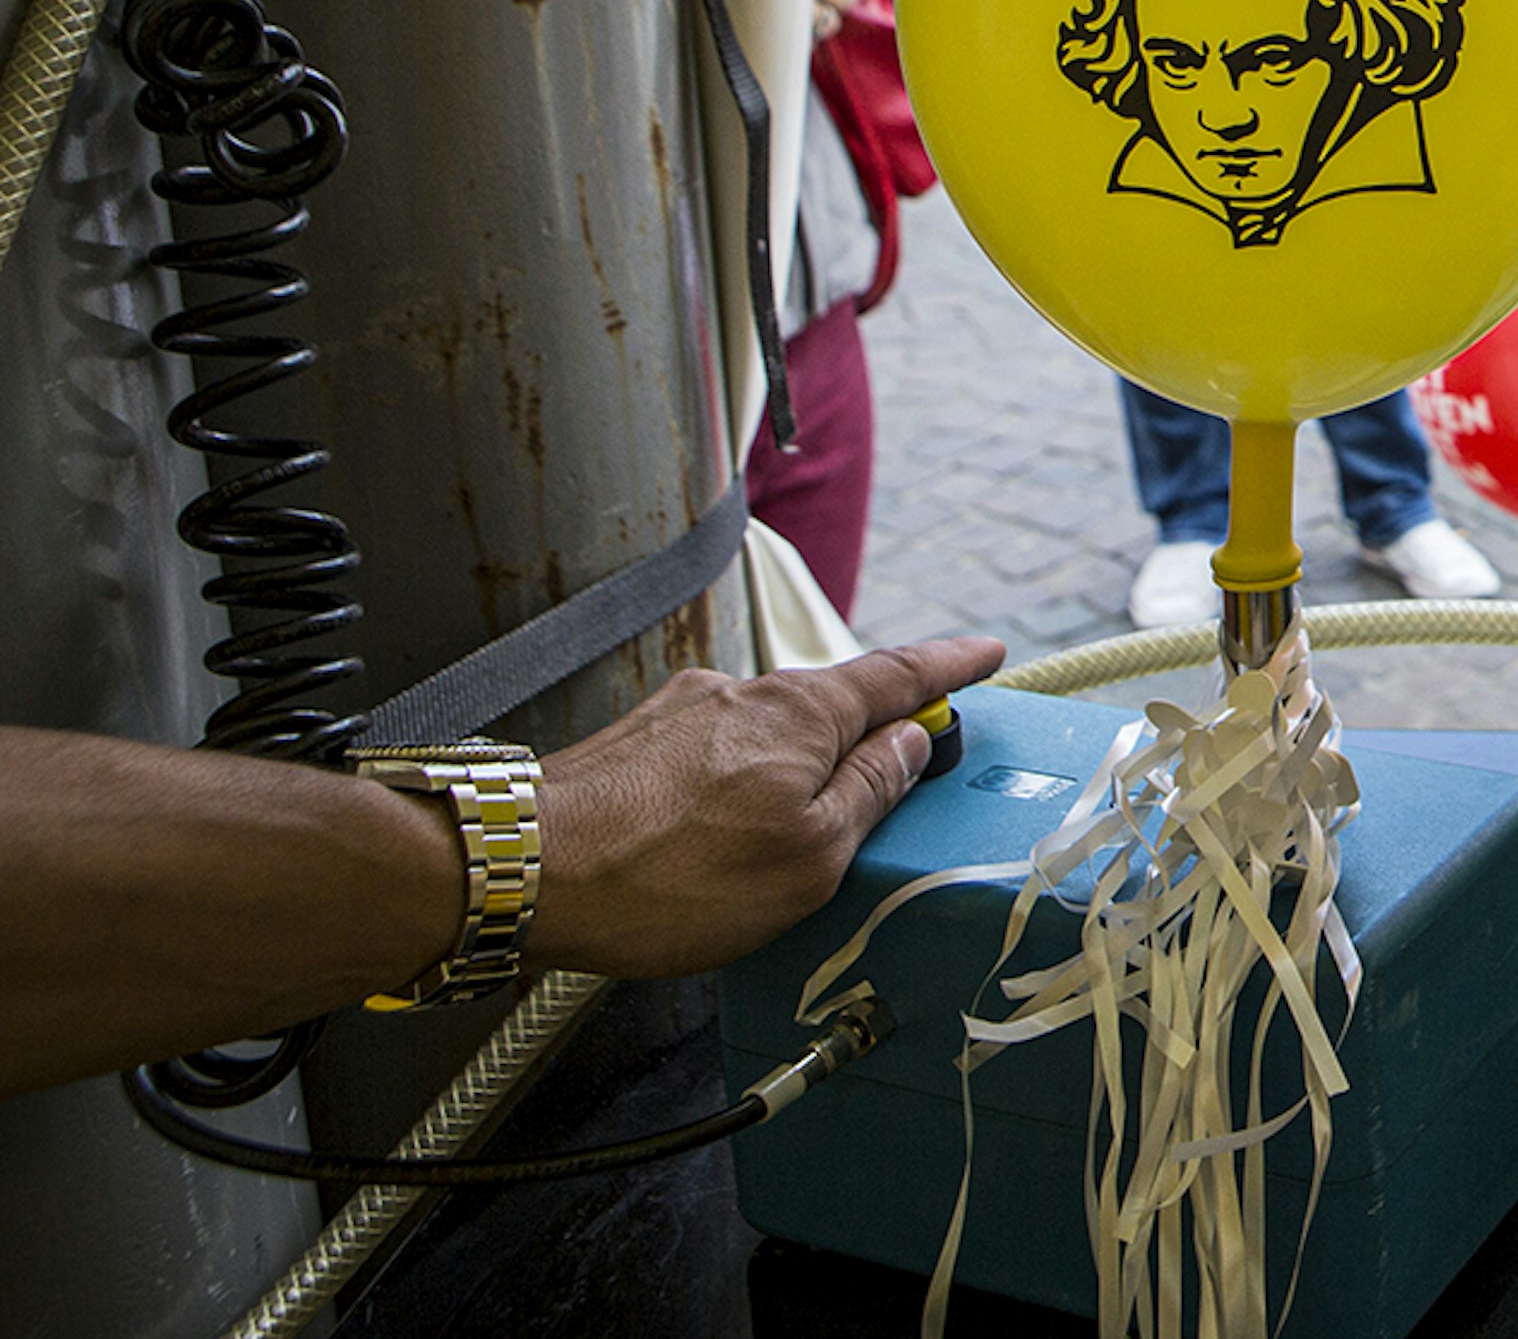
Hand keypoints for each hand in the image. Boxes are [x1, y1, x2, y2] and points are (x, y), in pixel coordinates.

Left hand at [525, 636, 1002, 974]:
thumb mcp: (808, 858)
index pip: (899, 674)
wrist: (518, 871)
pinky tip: (716, 843)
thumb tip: (912, 742)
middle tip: (897, 777)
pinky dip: (737, 790)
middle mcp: (742, 694)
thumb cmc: (667, 877)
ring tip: (786, 848)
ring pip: (767, 737)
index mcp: (801, 714)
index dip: (949, 666)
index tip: (985, 653)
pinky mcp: (633, 748)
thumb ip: (870, 792)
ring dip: (793, 775)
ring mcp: (681, 715)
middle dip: (867, 737)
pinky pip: (714, 760)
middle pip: (830, 706)